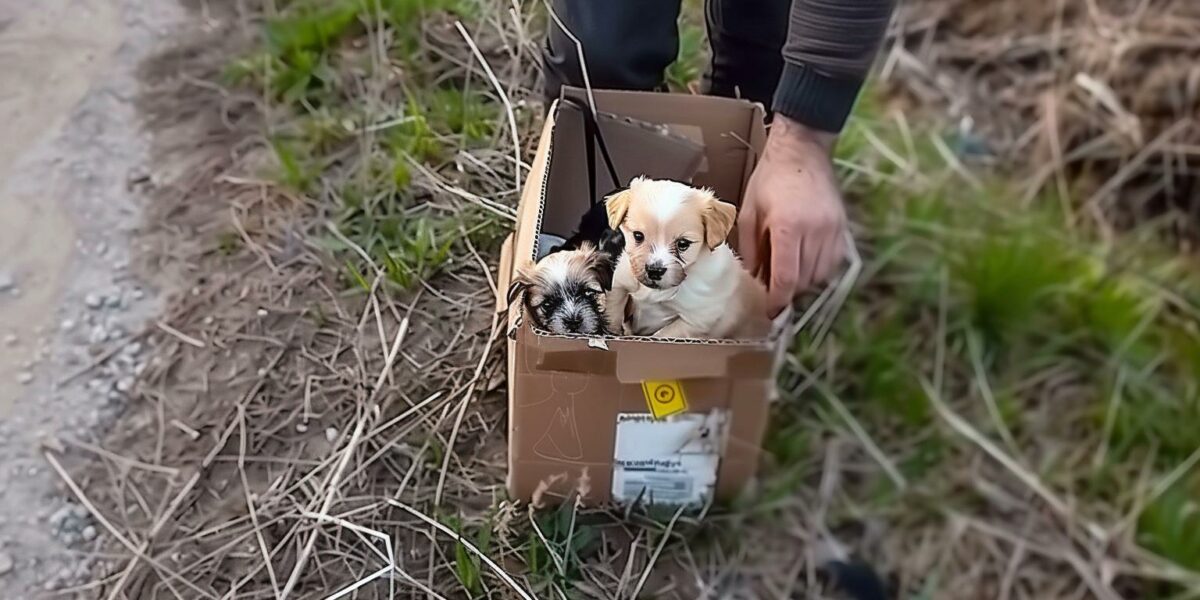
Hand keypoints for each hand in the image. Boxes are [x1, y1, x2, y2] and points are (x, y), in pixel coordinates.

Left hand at [738, 115, 846, 316]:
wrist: (802, 149)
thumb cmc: (771, 178)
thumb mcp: (750, 213)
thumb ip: (751, 249)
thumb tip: (755, 280)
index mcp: (788, 226)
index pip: (787, 278)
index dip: (778, 300)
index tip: (770, 311)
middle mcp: (815, 230)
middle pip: (805, 280)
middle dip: (788, 291)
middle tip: (772, 289)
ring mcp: (833, 229)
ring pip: (821, 274)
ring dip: (803, 281)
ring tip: (787, 272)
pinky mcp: (843, 227)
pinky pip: (832, 262)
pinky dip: (818, 269)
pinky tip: (804, 261)